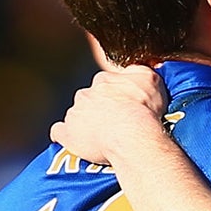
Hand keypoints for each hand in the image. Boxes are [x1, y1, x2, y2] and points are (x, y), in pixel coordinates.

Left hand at [50, 65, 170, 166]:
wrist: (132, 135)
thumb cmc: (143, 109)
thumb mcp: (151, 80)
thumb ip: (140, 71)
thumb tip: (136, 69)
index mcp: (103, 80)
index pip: (105, 84)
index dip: (114, 96)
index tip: (124, 106)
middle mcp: (85, 94)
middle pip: (88, 99)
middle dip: (98, 109)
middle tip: (115, 124)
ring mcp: (74, 114)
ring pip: (76, 115)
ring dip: (85, 124)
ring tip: (102, 138)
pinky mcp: (67, 133)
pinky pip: (59, 132)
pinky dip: (64, 136)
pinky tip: (74, 141)